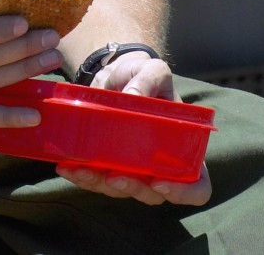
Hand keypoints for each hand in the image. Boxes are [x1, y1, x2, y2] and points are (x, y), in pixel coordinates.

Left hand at [55, 53, 211, 205]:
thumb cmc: (142, 76)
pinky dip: (80, 176)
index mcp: (182, 149)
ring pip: (120, 190)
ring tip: (78, 168)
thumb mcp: (152, 70)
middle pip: (153, 194)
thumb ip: (149, 80)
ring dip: (98, 184)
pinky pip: (95, 180)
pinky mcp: (106, 165)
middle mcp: (160, 166)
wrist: (114, 75)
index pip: (198, 186)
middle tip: (112, 176)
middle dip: (131, 188)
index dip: (183, 192)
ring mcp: (133, 169)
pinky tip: (65, 166)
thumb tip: (133, 96)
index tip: (159, 182)